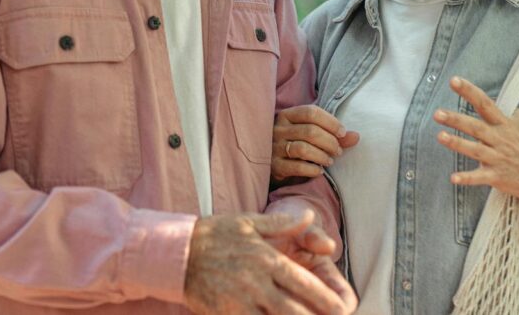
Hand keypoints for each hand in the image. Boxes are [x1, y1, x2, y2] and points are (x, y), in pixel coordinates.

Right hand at [184, 211, 353, 314]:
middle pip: (293, 309)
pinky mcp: (226, 314)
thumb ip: (282, 223)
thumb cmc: (215, 235)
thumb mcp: (249, 223)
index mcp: (266, 259)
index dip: (324, 298)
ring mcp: (240, 301)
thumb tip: (310, 215)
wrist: (176, 252)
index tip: (341, 308)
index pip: (302, 282)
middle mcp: (256, 282)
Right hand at [272, 105, 359, 180]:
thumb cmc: (296, 145)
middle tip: (338, 151)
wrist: (273, 164)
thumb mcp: (312, 135)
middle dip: (330, 142)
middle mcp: (278, 129)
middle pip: (310, 131)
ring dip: (322, 156)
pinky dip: (312, 169)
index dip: (330, 122)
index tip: (343, 133)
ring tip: (330, 161)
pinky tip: (319, 171)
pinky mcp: (274, 165)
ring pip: (303, 149)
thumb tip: (356, 136)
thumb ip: (333, 135)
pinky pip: (296, 167)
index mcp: (287, 115)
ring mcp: (274, 147)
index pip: (311, 112)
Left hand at [433, 76, 518, 212]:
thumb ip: (517, 116)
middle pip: (475, 127)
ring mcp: (498, 158)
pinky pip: (479, 178)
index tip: (454, 81)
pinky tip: (453, 178)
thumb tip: (512, 108)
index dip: (469, 91)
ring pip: (474, 149)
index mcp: (505, 125)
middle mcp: (500, 140)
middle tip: (437, 113)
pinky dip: (467, 178)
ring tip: (440, 136)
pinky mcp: (498, 176)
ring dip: (457, 143)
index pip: (485, 104)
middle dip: (456, 120)